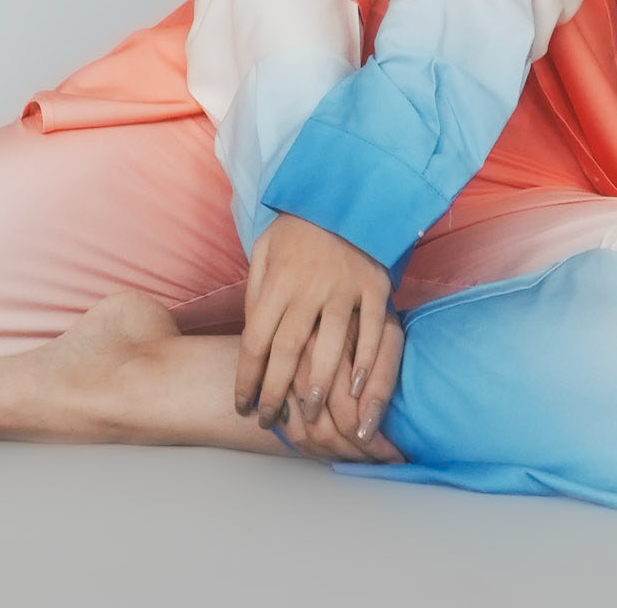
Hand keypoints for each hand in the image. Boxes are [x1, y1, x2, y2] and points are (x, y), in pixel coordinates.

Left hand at [234, 211, 398, 445]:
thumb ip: (255, 290)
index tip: (242, 405)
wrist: (344, 194)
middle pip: (287, 350)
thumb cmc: (298, 228)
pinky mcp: (374, 286)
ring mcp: (344, 287)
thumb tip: (248, 333)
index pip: (255, 339)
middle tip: (271, 421)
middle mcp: (308, 287)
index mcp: (277, 279)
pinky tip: (358, 388)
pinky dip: (366, 361)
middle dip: (276, 392)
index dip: (247, 377)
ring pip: (329, 345)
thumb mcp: (264, 249)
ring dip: (318, 385)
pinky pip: (371, 330)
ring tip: (310, 415)